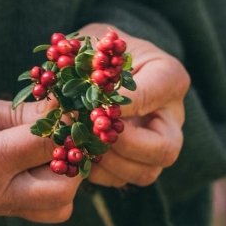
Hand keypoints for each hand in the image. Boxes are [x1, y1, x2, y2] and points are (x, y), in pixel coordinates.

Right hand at [0, 91, 83, 222]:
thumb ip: (19, 113)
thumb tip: (63, 108)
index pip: (50, 143)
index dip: (69, 120)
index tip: (73, 103)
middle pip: (65, 187)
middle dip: (76, 156)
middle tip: (68, 130)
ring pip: (59, 207)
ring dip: (67, 177)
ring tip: (54, 147)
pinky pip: (42, 209)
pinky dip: (52, 187)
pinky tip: (40, 161)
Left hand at [78, 25, 189, 189]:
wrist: (99, 63)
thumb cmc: (97, 49)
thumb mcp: (90, 44)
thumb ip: (78, 68)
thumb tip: (55, 107)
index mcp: (168, 77)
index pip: (156, 93)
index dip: (123, 105)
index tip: (93, 106)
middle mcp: (171, 116)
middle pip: (166, 149)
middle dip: (125, 146)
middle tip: (93, 133)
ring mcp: (157, 144)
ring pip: (147, 172)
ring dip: (108, 165)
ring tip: (80, 144)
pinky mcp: (136, 162)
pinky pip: (122, 180)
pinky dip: (96, 173)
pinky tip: (75, 153)